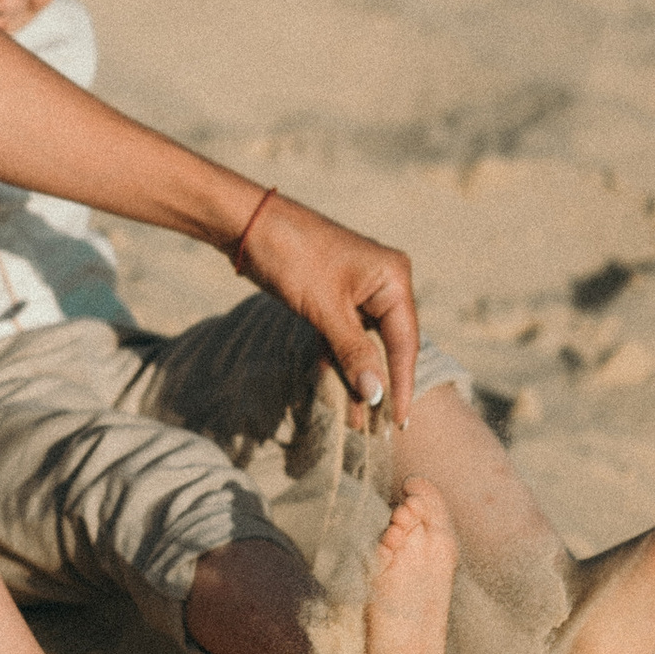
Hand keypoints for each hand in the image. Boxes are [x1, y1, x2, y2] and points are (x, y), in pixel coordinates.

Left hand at [233, 192, 419, 424]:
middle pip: (390, 345)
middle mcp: (384, 283)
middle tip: (378, 430)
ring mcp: (360, 290)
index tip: (399, 422)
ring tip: (357, 421)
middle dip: (381, 386)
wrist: (249, 223)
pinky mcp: (335, 296)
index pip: (405, 342)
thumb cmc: (292, 256)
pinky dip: (341, 361)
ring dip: (359, 378)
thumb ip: (353, 352)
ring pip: (367, 344)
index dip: (402, 384)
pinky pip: (346, 336)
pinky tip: (340, 390)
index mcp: (393, 279)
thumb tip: (376, 395)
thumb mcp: (324, 309)